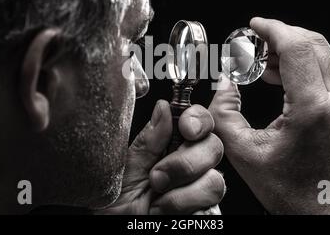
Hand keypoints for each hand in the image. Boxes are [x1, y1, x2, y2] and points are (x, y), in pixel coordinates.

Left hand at [99, 100, 224, 214]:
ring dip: (181, 195)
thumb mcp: (126, 168)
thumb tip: (164, 107)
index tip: (187, 128)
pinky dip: (184, 213)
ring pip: (214, 181)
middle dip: (185, 164)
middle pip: (214, 147)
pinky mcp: (204, 212)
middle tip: (156, 177)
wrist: (116, 231)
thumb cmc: (114, 203)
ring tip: (156, 202)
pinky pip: (210, 209)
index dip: (199, 119)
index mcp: (171, 145)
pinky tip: (165, 215)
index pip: (199, 120)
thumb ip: (148, 141)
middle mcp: (189, 164)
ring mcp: (199, 189)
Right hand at [209, 17, 329, 214]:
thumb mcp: (245, 154)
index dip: (273, 28)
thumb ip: (224, 114)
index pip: (297, 46)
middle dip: (283, 36)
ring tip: (270, 63)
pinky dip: (311, 67)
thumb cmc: (295, 194)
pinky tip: (292, 80)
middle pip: (315, 44)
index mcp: (315, 109)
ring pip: (328, 57)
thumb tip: (223, 86)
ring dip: (298, 51)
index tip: (257, 25)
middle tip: (259, 43)